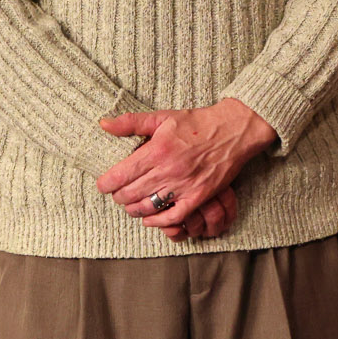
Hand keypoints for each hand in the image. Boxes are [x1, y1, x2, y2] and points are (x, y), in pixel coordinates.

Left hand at [95, 98, 274, 238]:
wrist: (233, 130)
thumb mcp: (162, 116)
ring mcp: (184, 185)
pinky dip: (158, 222)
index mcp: (156, 150)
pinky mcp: (199, 196)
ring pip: (148, 207)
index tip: (103, 184)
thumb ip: (130, 122)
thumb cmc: (197, 123)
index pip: (120, 175)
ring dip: (134, 210)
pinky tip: (150, 220)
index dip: (106, 184)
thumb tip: (103, 124)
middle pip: (130, 194)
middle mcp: (168, 170)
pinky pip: (174, 216)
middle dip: (119, 197)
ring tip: (131, 205)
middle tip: (118, 193)